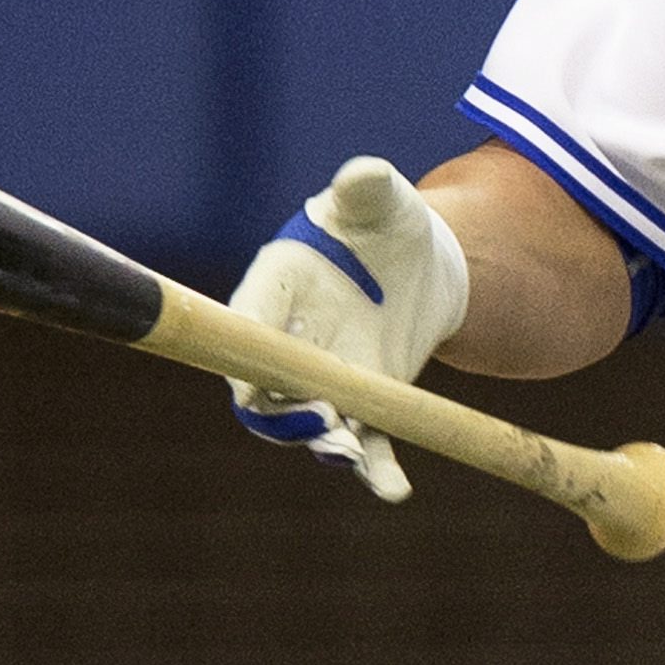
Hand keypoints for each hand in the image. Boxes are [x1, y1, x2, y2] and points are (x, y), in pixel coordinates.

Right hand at [226, 156, 469, 501]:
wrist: (422, 261)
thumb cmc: (384, 222)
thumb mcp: (380, 199)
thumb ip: (367, 188)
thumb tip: (363, 174)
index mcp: (275, 284)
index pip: (244, 324)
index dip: (243, 357)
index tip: (251, 384)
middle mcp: (287, 339)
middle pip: (264, 389)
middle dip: (282, 411)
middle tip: (319, 419)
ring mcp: (322, 377)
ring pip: (307, 424)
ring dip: (322, 442)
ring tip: (348, 452)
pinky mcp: (363, 403)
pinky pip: (361, 444)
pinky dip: (374, 470)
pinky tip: (395, 490)